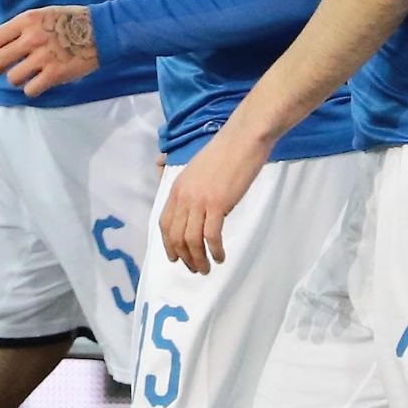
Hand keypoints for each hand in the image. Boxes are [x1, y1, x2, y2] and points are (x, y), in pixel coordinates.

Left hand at [0, 6, 99, 97]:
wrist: (100, 30)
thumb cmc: (71, 21)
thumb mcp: (43, 14)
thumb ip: (22, 27)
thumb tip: (2, 43)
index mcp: (26, 21)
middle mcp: (31, 38)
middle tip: (4, 70)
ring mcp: (43, 57)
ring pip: (13, 78)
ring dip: (17, 79)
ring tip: (26, 76)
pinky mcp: (55, 74)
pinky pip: (30, 90)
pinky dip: (32, 89)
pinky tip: (38, 83)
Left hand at [160, 125, 265, 274]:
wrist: (243, 139)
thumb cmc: (225, 153)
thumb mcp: (198, 171)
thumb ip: (193, 191)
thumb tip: (196, 211)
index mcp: (177, 188)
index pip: (165, 223)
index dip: (168, 244)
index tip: (175, 258)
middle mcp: (184, 196)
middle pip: (176, 235)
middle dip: (183, 257)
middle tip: (194, 268)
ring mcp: (199, 200)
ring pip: (191, 239)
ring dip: (198, 258)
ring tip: (207, 268)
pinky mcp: (218, 203)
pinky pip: (211, 235)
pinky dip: (215, 250)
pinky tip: (221, 256)